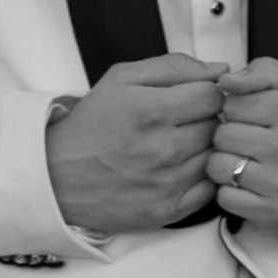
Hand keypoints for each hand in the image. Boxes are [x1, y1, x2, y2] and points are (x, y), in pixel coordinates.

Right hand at [43, 54, 226, 234]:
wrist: (57, 176)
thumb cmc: (91, 125)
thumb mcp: (122, 79)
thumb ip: (174, 66)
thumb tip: (220, 70)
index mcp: (153, 111)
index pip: (214, 96)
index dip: (205, 93)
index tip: (191, 99)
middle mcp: (164, 149)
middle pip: (217, 127)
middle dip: (203, 121)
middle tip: (179, 123)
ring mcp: (168, 183)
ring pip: (214, 157)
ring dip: (202, 150)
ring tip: (175, 146)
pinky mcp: (168, 211)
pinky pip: (209, 189)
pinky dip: (200, 178)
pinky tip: (178, 170)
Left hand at [208, 61, 277, 249]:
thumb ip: (266, 71)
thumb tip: (226, 80)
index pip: (232, 102)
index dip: (236, 110)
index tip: (252, 120)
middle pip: (221, 134)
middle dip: (229, 138)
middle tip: (249, 145)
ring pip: (217, 165)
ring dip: (225, 166)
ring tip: (244, 165)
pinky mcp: (272, 213)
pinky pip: (225, 197)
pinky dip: (231, 193)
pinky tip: (249, 188)